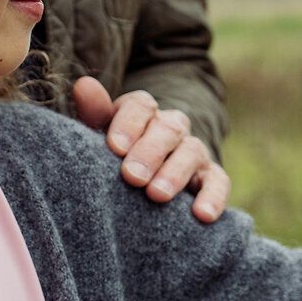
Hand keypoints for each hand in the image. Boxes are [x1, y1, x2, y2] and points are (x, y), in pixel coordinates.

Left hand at [72, 76, 229, 221]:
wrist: (144, 178)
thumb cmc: (116, 154)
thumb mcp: (101, 133)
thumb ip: (94, 112)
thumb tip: (83, 85)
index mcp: (143, 113)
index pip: (141, 106)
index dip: (129, 124)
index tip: (115, 147)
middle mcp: (172, 128)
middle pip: (167, 128)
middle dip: (150, 152)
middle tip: (132, 176)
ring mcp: (194, 152)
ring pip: (192, 152)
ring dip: (175, 173)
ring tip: (156, 195)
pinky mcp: (211, 177)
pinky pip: (218, 182)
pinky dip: (213, 197)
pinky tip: (202, 215)